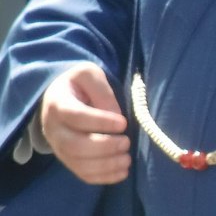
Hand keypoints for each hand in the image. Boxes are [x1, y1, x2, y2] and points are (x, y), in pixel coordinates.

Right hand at [40, 62, 130, 184]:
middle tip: (126, 142)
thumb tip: (116, 115)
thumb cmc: (78, 83)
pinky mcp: (67, 158)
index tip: (123, 123)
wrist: (58, 96)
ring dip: (105, 165)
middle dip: (104, 147)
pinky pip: (81, 173)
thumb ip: (102, 91)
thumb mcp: (89, 74)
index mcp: (58, 103)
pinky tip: (121, 173)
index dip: (100, 122)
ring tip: (127, 160)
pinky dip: (101, 177)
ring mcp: (58, 147)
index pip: (77, 117)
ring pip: (78, 163)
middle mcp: (54, 129)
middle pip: (75, 146)